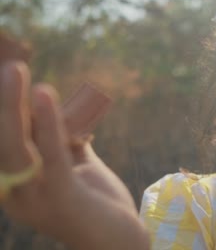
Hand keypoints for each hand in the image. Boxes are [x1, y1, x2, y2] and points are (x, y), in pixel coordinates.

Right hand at [0, 62, 148, 249]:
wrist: (121, 241)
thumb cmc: (98, 204)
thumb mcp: (79, 167)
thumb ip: (67, 142)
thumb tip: (66, 112)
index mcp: (17, 186)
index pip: (5, 142)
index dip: (5, 110)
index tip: (7, 76)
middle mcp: (18, 193)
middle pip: (3, 142)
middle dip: (3, 104)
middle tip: (8, 67)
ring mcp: (36, 198)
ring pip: (17, 147)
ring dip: (15, 107)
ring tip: (16, 71)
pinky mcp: (61, 197)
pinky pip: (51, 155)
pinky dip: (48, 123)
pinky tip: (46, 95)